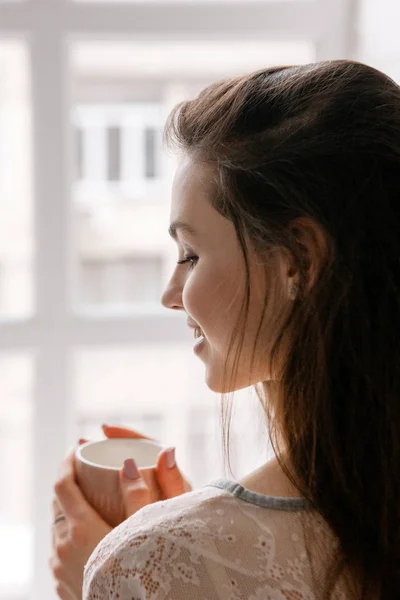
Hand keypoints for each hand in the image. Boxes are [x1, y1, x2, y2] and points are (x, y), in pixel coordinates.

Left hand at [50, 426, 191, 599]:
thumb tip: (142, 458)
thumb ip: (142, 494)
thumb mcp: (147, 531)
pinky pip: (60, 547)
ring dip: (70, 506)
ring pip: (58, 525)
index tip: (78, 447)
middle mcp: (63, 547)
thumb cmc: (143, 575)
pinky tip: (90, 529)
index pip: (62, 484)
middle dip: (70, 480)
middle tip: (87, 466)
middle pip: (58, 502)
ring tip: (91, 495)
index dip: (68, 461)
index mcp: (80, 530)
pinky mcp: (63, 583)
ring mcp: (60, 568)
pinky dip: (70, 530)